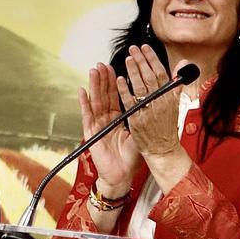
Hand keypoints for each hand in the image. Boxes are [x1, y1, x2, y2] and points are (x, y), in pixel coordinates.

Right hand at [79, 62, 141, 196]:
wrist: (123, 175)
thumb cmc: (131, 157)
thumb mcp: (141, 132)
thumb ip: (145, 116)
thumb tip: (157, 101)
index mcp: (118, 118)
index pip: (117, 95)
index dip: (115, 81)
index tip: (115, 66)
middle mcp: (107, 119)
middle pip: (104, 95)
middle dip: (103, 79)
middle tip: (102, 64)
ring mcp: (98, 125)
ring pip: (95, 101)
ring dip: (94, 85)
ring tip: (93, 70)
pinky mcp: (91, 133)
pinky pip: (87, 115)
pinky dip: (84, 103)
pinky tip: (82, 91)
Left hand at [117, 45, 184, 157]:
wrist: (163, 149)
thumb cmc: (167, 127)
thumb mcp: (176, 103)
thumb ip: (177, 82)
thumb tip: (183, 64)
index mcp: (169, 96)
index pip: (161, 72)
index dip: (152, 59)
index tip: (145, 48)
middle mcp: (159, 102)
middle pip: (150, 76)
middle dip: (141, 60)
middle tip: (133, 49)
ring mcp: (148, 110)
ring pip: (140, 86)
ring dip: (133, 71)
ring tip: (127, 59)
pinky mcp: (137, 119)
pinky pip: (130, 101)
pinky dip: (125, 90)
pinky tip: (120, 80)